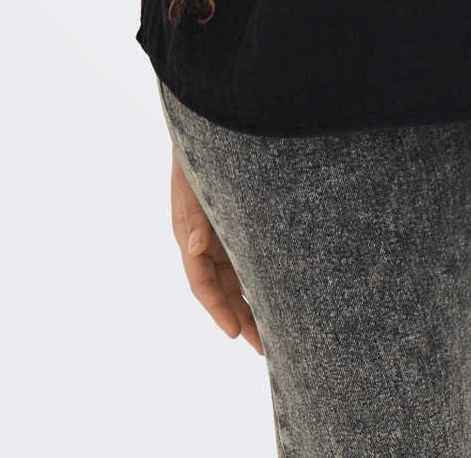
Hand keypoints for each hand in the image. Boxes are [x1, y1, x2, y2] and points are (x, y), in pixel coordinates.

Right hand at [170, 148, 263, 352]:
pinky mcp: (243, 223)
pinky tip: (280, 294)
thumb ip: (195, 215)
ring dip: (252, 305)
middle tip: (264, 348)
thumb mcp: (192, 182)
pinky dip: (261, 279)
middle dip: (241, 319)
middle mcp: (207, 240)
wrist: (217, 122)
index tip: (235, 333)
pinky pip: (251, 259)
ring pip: (238, 279)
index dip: (217, 310)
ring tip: (276, 334)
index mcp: (189, 235)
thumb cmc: (199, 153)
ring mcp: (225, 233)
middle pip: (223, 290)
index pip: (202, 284)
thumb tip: (193, 248)